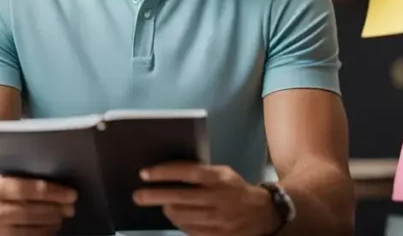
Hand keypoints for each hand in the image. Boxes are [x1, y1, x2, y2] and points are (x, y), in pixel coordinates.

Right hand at [0, 174, 77, 235]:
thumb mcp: (1, 180)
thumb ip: (20, 175)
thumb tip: (57, 171)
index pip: (21, 188)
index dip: (49, 191)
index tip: (72, 194)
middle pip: (29, 211)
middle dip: (55, 209)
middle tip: (71, 206)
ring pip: (32, 229)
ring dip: (52, 222)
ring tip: (62, 215)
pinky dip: (45, 234)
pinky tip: (52, 228)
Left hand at [134, 163, 279, 235]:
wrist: (264, 213)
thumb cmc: (237, 189)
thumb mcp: (224, 173)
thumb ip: (202, 172)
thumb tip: (168, 173)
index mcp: (221, 178)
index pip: (189, 172)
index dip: (165, 173)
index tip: (145, 173)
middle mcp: (220, 198)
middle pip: (181, 197)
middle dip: (155, 196)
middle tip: (138, 195)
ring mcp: (220, 219)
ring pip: (183, 217)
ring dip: (167, 211)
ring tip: (162, 206)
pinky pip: (191, 231)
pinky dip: (180, 224)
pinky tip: (176, 218)